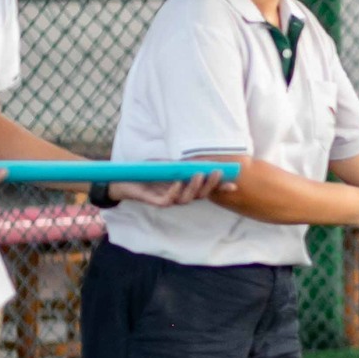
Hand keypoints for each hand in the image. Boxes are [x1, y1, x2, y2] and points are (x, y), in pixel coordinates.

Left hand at [110, 171, 230, 207]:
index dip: (220, 188)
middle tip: (217, 172)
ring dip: (194, 187)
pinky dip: (174, 191)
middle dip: (210, 184)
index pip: (206, 189)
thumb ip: (182, 163)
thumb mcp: (167, 164)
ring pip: (187, 198)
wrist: (124, 180)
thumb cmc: (148, 172)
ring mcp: (169, 200)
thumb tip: (200, 156)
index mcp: (185, 188)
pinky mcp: (156, 202)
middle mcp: (180, 196)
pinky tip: (177, 183)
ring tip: (198, 174)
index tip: (234, 183)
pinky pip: (169, 200)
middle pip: (200, 195)